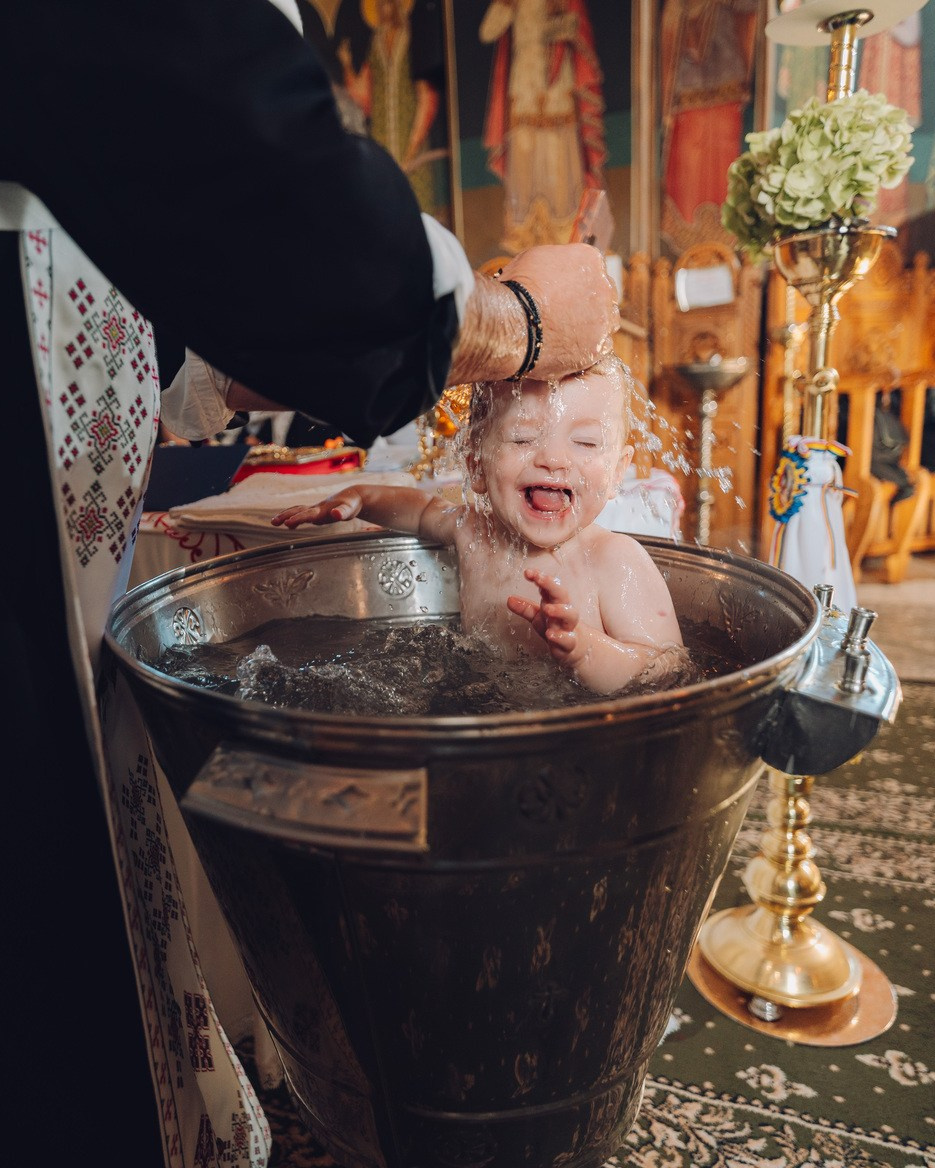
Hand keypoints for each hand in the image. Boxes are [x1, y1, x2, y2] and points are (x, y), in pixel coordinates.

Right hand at [270, 490, 361, 527]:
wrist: (353, 497)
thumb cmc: (351, 504)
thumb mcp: (349, 510)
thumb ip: (342, 512)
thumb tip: (336, 514)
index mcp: (323, 510)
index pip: (308, 514)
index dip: (298, 518)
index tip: (287, 523)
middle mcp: (317, 509)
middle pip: (298, 511)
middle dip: (286, 516)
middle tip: (273, 522)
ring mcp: (316, 510)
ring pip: (298, 511)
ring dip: (286, 516)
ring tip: (274, 522)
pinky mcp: (317, 513)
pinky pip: (303, 514)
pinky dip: (295, 518)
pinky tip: (289, 526)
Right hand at [499, 243, 618, 379]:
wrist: (513, 324)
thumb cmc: (516, 290)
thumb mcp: (533, 258)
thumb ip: (555, 262)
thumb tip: (554, 270)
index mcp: (589, 259)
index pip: (594, 268)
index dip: (579, 282)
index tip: (568, 291)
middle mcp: (603, 286)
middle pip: (605, 294)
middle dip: (591, 302)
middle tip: (570, 313)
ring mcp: (603, 319)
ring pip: (607, 322)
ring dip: (593, 325)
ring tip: (569, 333)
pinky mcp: (598, 347)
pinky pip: (601, 347)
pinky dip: (588, 348)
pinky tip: (570, 348)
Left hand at [507, 567, 584, 666]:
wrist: (576, 648)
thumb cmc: (556, 627)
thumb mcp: (538, 617)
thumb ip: (525, 608)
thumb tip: (509, 599)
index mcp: (555, 602)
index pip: (549, 586)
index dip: (540, 578)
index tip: (528, 572)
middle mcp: (564, 612)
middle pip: (562, 595)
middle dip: (552, 585)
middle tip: (539, 579)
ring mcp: (568, 627)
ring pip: (570, 615)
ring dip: (560, 611)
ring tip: (547, 609)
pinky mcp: (570, 644)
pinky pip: (568, 640)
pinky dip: (560, 637)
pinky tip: (550, 635)